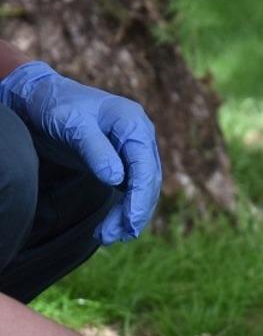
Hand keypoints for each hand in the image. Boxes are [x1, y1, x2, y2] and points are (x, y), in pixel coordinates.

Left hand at [0, 61, 161, 243]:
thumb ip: (95, 150)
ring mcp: (134, 150)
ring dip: (128, 216)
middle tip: (115, 237)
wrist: (41, 99)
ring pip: (142, 190)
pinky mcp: (124, 162)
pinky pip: (131, 191)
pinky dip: (123, 210)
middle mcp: (140, 137)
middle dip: (134, 213)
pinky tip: (111, 226)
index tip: (130, 224)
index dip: (141, 198)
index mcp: (133, 124)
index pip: (146, 167)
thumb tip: (117, 180)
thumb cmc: (55, 106)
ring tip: (109, 237)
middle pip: (148, 182)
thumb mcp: (71, 124)